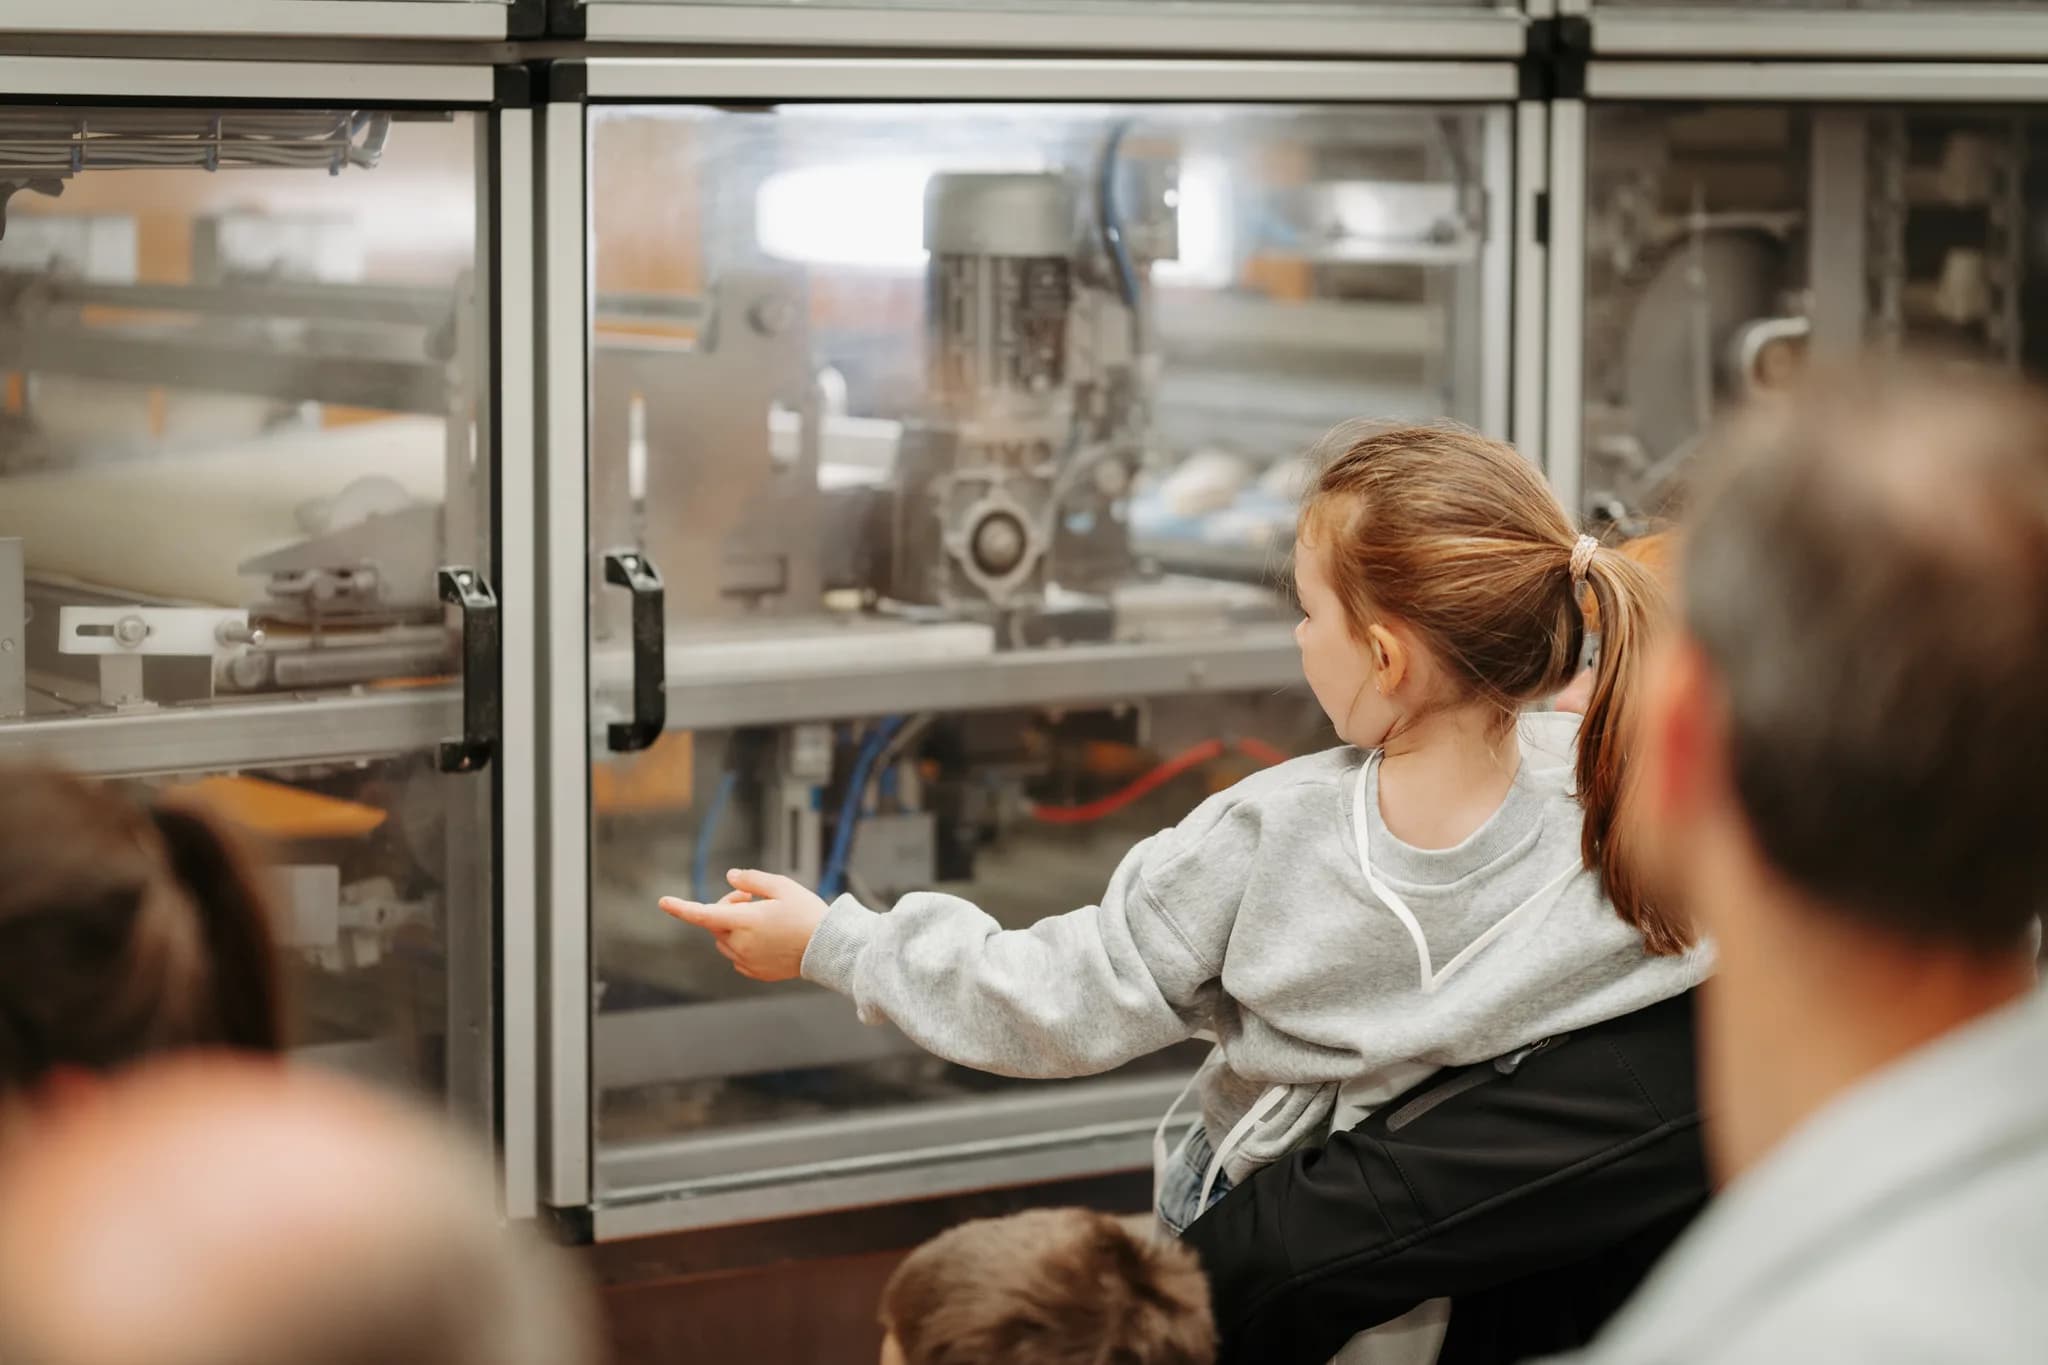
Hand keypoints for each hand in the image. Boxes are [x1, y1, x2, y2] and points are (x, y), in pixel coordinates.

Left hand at [659, 869, 829, 982]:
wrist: (828, 948)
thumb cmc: (807, 914)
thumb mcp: (783, 886)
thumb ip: (752, 880)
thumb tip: (730, 877)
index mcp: (745, 921)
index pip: (703, 914)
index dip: (681, 907)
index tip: (663, 902)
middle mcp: (741, 944)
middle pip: (715, 923)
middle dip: (725, 907)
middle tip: (750, 898)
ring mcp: (747, 961)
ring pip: (724, 940)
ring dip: (732, 926)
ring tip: (761, 918)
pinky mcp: (755, 972)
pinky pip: (737, 956)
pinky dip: (743, 944)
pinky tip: (766, 937)